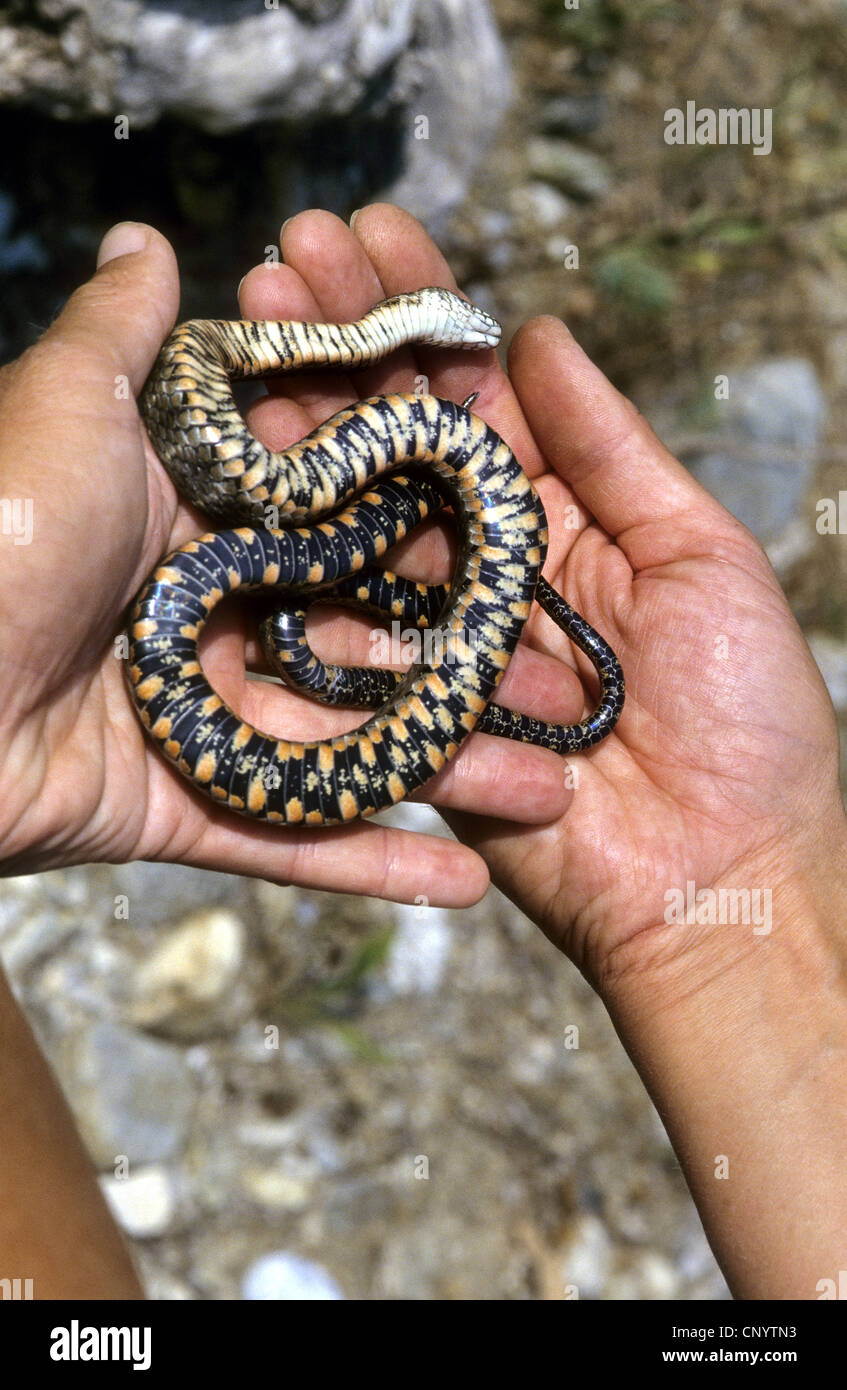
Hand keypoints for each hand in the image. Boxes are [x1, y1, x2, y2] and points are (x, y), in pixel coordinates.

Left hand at [0, 219, 569, 903]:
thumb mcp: (65, 407)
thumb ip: (122, 333)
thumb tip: (147, 237)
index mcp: (204, 522)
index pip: (348, 519)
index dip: (436, 527)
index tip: (527, 531)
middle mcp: (216, 614)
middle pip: (369, 640)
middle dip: (466, 662)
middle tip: (567, 676)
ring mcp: (206, 718)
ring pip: (351, 745)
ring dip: (451, 772)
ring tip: (554, 785)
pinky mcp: (187, 808)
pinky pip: (293, 838)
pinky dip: (374, 866)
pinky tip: (468, 882)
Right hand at [251, 203, 845, 974]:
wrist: (720, 876)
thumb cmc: (745, 717)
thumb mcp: (699, 558)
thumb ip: (613, 453)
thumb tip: (539, 336)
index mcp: (561, 519)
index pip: (478, 398)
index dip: (426, 315)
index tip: (369, 235)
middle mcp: (486, 566)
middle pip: (403, 441)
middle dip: (347, 346)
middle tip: (287, 256)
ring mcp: (435, 634)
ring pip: (358, 516)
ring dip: (303, 424)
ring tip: (253, 332)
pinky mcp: (399, 708)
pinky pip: (346, 626)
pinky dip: (301, 552)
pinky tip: (251, 464)